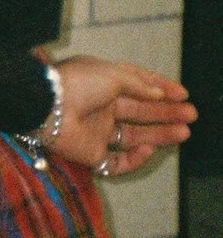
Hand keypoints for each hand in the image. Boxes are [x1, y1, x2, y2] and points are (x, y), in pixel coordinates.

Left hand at [46, 55, 195, 176]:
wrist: (47, 108)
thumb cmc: (78, 84)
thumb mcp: (113, 74)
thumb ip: (138, 85)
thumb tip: (159, 93)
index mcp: (102, 83)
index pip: (135, 86)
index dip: (159, 88)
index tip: (182, 93)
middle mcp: (100, 107)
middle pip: (139, 112)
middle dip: (165, 113)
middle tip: (191, 115)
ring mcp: (95, 132)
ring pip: (133, 137)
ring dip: (159, 135)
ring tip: (184, 132)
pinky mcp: (90, 155)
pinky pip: (116, 162)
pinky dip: (134, 159)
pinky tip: (149, 149)